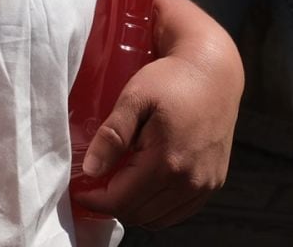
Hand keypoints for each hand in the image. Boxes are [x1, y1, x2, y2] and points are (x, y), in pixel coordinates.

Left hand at [76, 0, 241, 227]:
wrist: (213, 73)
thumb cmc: (171, 80)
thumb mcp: (134, 98)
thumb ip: (112, 135)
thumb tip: (91, 169)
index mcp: (166, 162)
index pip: (121, 201)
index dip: (94, 200)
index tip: (78, 190)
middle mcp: (189, 181)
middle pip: (139, 214)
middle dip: (111, 205)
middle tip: (93, 186)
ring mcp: (205, 185)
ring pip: (159, 219)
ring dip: (133, 208)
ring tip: (115, 186)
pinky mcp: (213, 183)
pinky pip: (179, 211)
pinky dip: (157, 207)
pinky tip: (143, 187)